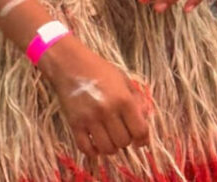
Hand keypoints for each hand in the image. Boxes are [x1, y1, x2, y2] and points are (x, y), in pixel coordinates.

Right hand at [40, 35, 150, 155]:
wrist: (71, 65)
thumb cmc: (100, 70)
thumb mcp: (123, 79)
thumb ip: (137, 99)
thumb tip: (146, 117)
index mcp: (123, 99)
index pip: (139, 130)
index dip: (143, 139)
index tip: (141, 142)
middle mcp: (108, 111)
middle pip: (123, 142)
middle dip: (126, 141)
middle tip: (123, 133)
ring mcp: (90, 119)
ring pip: (106, 148)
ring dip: (111, 147)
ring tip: (110, 139)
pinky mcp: (75, 124)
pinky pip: (86, 148)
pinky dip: (93, 151)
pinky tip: (96, 144)